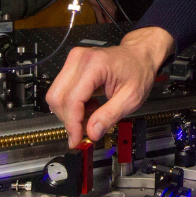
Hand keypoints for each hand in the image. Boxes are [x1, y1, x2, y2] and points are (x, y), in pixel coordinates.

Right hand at [46, 26, 173, 146]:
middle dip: (69, 119)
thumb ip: (109, 116)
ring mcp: (73, 60)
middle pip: (58, 98)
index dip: (72, 124)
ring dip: (71, 113)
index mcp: (95, 64)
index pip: (72, 99)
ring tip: (93, 114)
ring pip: (56, 96)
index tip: (76, 140)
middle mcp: (80, 59)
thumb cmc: (138, 71)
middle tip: (87, 130)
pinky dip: (73, 105)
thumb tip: (92, 133)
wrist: (139, 56)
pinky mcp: (71, 66)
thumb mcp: (131, 99)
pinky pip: (62, 91)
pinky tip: (90, 105)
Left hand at [87, 0, 117, 22]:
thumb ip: (99, 17)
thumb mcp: (96, 8)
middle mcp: (114, 9)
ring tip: (99, 19)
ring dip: (105, 18)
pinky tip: (100, 14)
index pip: (111, 22)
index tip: (102, 28)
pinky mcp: (109, 3)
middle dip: (105, 22)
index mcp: (111, 11)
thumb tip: (101, 24)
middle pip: (111, 19)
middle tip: (99, 24)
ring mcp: (112, 6)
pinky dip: (105, 14)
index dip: (106, 25)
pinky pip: (108, 11)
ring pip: (109, 15)